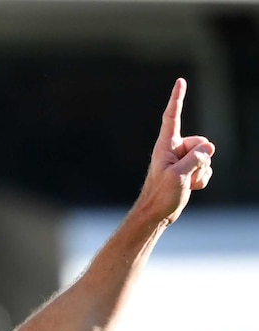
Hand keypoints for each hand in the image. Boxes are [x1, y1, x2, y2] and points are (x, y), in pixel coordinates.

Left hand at [139, 78, 214, 223]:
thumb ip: (195, 159)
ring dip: (202, 172)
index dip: (177, 99)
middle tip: (186, 174)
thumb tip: (209, 148)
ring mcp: (182, 161)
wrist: (157, 213)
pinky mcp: (187, 171)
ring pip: (206, 158)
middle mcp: (174, 150)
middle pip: (202, 142)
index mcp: (165, 145)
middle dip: (202, 158)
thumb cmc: (161, 194)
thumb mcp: (179, 175)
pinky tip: (190, 188)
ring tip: (185, 183)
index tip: (180, 81)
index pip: (172, 117)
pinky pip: (206, 169)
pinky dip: (202, 179)